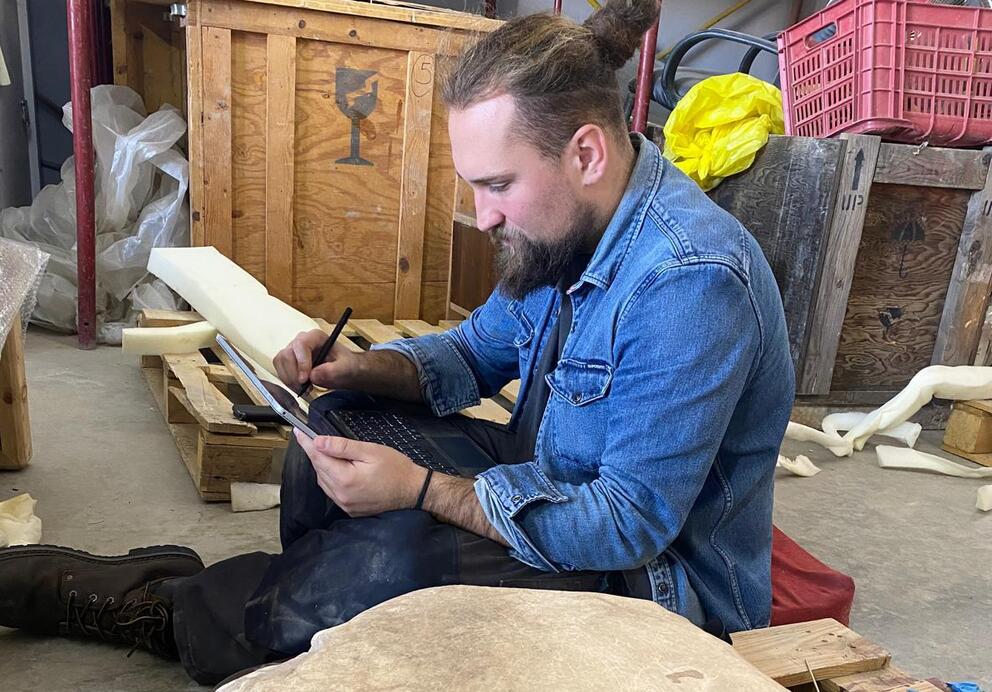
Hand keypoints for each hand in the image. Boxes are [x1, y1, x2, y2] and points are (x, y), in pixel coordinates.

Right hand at [274, 329, 359, 390]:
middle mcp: (302, 341)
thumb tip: (314, 374)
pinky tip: (299, 387)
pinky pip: (280, 370)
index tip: (305, 379)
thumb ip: (333, 370)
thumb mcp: (346, 368)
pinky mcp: (288, 361)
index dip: (301, 362)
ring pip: (280, 362)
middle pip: (287, 354)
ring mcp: (293, 350)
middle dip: (293, 374)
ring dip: (289, 379)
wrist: (343, 371)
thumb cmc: (346, 366)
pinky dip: (287, 381)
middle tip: (304, 388)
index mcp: (316, 337)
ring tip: (303, 388)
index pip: (301, 345)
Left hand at [294, 430, 427, 515]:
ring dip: (323, 467)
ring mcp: (345, 505)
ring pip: (324, 482)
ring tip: (329, 453)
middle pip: (319, 470)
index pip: (318, 458)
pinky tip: (339, 470)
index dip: (307, 443)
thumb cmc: (396, 468)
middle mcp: (341, 495)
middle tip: (315, 438)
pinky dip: (331, 479)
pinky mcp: (350, 510)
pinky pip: (333, 492)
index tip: (298, 431)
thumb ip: (342, 447)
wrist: (413, 491)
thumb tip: (319, 442)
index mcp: (345, 479)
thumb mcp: (370, 451)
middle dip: (316, 453)